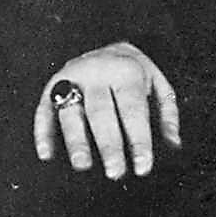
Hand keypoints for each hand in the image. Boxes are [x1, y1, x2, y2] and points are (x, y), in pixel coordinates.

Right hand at [36, 42, 179, 177]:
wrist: (110, 44)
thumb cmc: (137, 74)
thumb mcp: (160, 86)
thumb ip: (167, 114)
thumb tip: (173, 144)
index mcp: (126, 71)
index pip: (132, 110)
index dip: (138, 140)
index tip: (142, 167)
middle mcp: (96, 72)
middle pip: (100, 112)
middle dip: (108, 144)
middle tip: (115, 173)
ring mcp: (71, 77)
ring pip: (70, 111)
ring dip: (75, 140)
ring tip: (82, 165)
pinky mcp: (52, 85)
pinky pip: (44, 109)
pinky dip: (42, 131)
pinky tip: (46, 154)